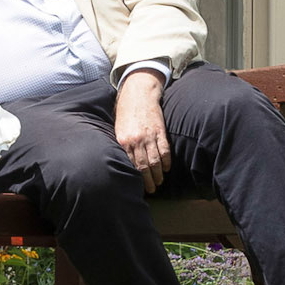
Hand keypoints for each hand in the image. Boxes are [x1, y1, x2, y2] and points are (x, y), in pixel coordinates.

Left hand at [114, 70, 171, 192]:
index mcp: (123, 141)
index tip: (136, 187)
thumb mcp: (118, 129)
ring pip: (154, 161)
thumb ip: (122, 145)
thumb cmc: (126, 112)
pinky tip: (166, 169)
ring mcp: (149, 136)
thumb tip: (122, 163)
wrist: (138, 94)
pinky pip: (164, 150)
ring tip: (159, 183)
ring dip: (157, 175)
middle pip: (143, 167)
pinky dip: (166, 162)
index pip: (129, 165)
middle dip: (147, 181)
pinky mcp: (160, 131)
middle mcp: (136, 140)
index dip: (134, 178)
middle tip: (151, 190)